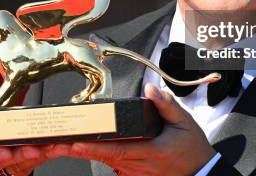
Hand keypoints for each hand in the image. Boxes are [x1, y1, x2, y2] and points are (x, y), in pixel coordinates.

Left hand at [46, 84, 216, 175]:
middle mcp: (138, 166)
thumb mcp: (185, 123)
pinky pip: (112, 165)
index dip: (93, 148)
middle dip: (77, 150)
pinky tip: (80, 149)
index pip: (116, 149)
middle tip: (54, 143)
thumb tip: (150, 88)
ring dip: (83, 154)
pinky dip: (96, 157)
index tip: (74, 143)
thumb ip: (166, 105)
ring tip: (60, 144)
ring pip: (105, 162)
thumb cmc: (192, 149)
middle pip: (103, 157)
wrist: (201, 174)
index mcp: (150, 152)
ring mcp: (135, 174)